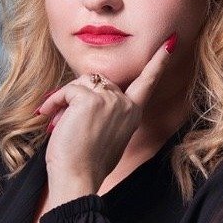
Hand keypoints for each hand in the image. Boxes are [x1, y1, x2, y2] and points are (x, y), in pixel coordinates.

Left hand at [36, 34, 176, 199]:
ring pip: (81, 83)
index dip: (159, 61)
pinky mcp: (91, 100)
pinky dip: (54, 103)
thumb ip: (104, 111)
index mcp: (133, 113)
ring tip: (58, 125)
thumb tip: (84, 93)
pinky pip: (67, 90)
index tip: (171, 42)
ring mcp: (110, 101)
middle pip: (97, 81)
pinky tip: (51, 119)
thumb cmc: (86, 162)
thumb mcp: (104, 134)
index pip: (147, 82)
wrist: (77, 179)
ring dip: (64, 101)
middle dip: (77, 96)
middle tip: (63, 122)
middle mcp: (125, 104)